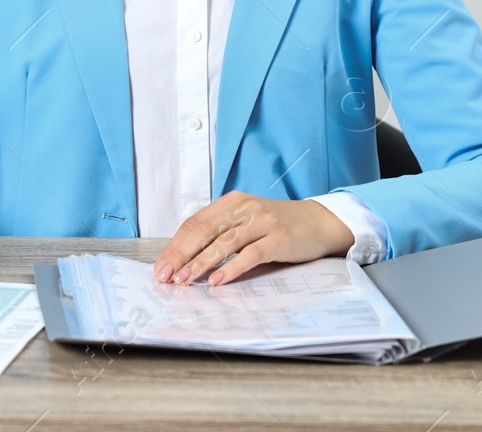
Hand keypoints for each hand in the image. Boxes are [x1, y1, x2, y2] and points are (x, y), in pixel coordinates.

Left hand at [154, 192, 354, 286]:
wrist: (319, 222)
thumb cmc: (278, 226)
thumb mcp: (247, 221)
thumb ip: (222, 232)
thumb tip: (187, 259)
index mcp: (232, 202)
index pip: (196, 222)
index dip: (176, 245)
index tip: (162, 265)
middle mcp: (245, 207)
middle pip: (205, 231)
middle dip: (181, 255)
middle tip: (166, 275)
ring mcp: (263, 222)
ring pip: (224, 242)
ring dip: (201, 263)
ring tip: (185, 280)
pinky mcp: (279, 238)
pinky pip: (250, 254)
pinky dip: (231, 268)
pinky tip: (217, 280)